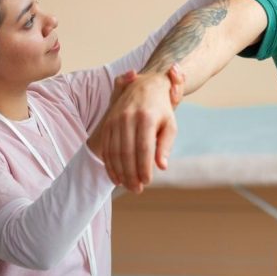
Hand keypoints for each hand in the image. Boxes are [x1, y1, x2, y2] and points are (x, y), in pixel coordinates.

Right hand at [89, 65, 183, 186]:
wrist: (145, 86)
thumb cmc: (161, 109)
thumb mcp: (170, 124)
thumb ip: (166, 145)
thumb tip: (162, 166)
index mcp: (146, 117)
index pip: (144, 148)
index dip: (144, 167)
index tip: (147, 181)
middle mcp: (128, 118)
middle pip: (126, 152)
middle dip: (131, 174)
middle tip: (137, 189)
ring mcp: (114, 120)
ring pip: (114, 152)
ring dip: (120, 173)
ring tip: (129, 186)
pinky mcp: (107, 124)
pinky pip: (106, 148)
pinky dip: (110, 165)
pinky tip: (116, 178)